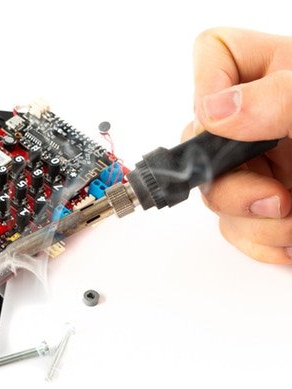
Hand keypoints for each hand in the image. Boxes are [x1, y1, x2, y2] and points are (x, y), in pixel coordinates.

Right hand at [186, 27, 291, 263]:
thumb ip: (281, 99)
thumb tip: (216, 111)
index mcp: (279, 73)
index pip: (214, 54)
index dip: (208, 83)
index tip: (232, 119)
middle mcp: (264, 119)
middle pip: (199, 140)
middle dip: (230, 182)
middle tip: (274, 197)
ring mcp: (266, 164)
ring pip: (215, 193)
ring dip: (251, 221)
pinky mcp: (273, 206)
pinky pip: (238, 227)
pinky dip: (263, 242)